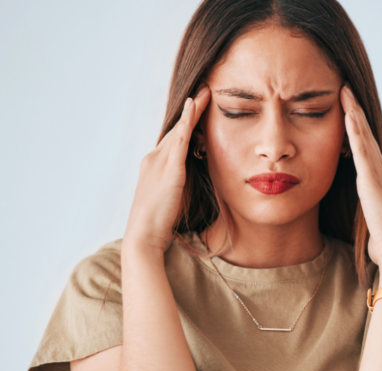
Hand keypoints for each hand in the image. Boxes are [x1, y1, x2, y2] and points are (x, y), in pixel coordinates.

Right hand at [123, 85, 210, 253]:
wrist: (143, 237)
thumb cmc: (159, 226)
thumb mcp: (172, 202)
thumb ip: (180, 188)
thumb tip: (193, 183)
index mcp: (153, 168)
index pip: (173, 141)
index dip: (185, 124)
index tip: (197, 109)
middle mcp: (153, 160)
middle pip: (175, 131)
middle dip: (190, 111)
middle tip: (205, 91)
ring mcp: (158, 162)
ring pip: (178, 130)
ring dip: (192, 109)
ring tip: (206, 92)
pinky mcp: (169, 169)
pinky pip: (180, 139)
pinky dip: (187, 121)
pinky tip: (194, 106)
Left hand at [340, 86, 381, 281]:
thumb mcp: (372, 218)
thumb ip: (368, 208)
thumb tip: (368, 212)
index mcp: (377, 178)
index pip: (363, 146)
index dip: (356, 126)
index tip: (345, 108)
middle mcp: (380, 170)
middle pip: (364, 134)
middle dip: (355, 110)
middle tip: (345, 88)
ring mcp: (377, 172)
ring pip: (363, 135)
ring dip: (354, 112)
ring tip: (344, 91)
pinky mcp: (371, 179)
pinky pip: (361, 148)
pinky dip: (355, 130)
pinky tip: (348, 113)